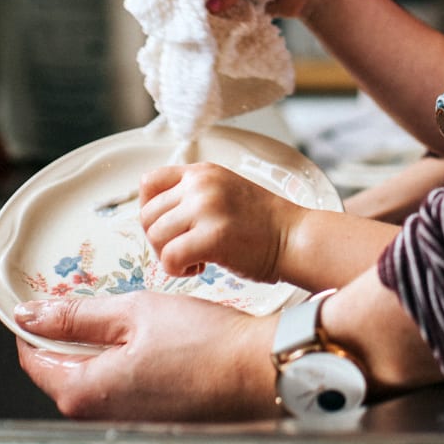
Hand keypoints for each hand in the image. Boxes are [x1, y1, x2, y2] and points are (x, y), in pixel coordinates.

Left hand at [14, 292, 278, 420]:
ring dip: (98, 348)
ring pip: (92, 378)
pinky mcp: (151, 420)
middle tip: (92, 300)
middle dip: (68, 335)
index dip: (35, 324)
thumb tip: (30, 315)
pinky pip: (120, 389)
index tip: (46, 299)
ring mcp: (127, 421)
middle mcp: (101, 416)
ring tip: (127, 318)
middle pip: (61, 371)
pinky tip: (150, 341)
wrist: (260, 371)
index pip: (34, 359)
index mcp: (86, 391)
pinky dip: (123, 362)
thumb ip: (77, 315)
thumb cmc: (205, 342)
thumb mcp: (134, 311)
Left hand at [139, 162, 304, 282]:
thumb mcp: (224, 192)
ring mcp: (207, 208)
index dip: (149, 210)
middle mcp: (201, 185)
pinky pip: (170, 258)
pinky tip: (200, 268)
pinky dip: (178, 270)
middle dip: (159, 240)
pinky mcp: (213, 236)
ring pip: (156, 237)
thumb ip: (192, 196)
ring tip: (195, 260)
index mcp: (202, 172)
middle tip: (184, 250)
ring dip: (169, 256)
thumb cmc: (262, 225)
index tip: (167, 227)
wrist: (295, 237)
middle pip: (147, 215)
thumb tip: (156, 218)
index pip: (148, 182)